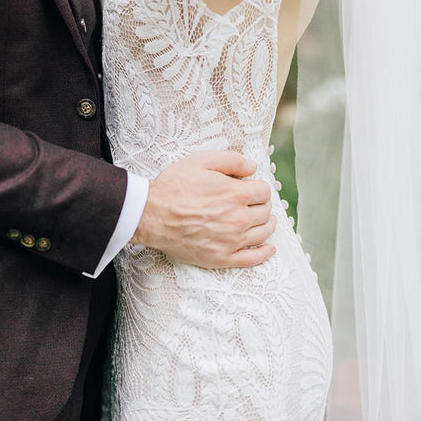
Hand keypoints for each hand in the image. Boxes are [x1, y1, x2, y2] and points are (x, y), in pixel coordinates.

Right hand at [131, 151, 275, 268]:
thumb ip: (231, 160)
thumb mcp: (201, 161)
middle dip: (262, 205)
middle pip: (265, 212)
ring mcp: (232, 241)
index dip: (258, 187)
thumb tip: (253, 167)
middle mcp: (239, 218)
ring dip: (267, 225)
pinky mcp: (222, 258)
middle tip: (254, 203)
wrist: (152, 214)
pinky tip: (269, 249)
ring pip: (263, 234)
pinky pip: (252, 259)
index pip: (264, 191)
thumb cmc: (174, 186)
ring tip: (264, 220)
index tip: (250, 187)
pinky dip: (264, 254)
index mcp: (237, 194)